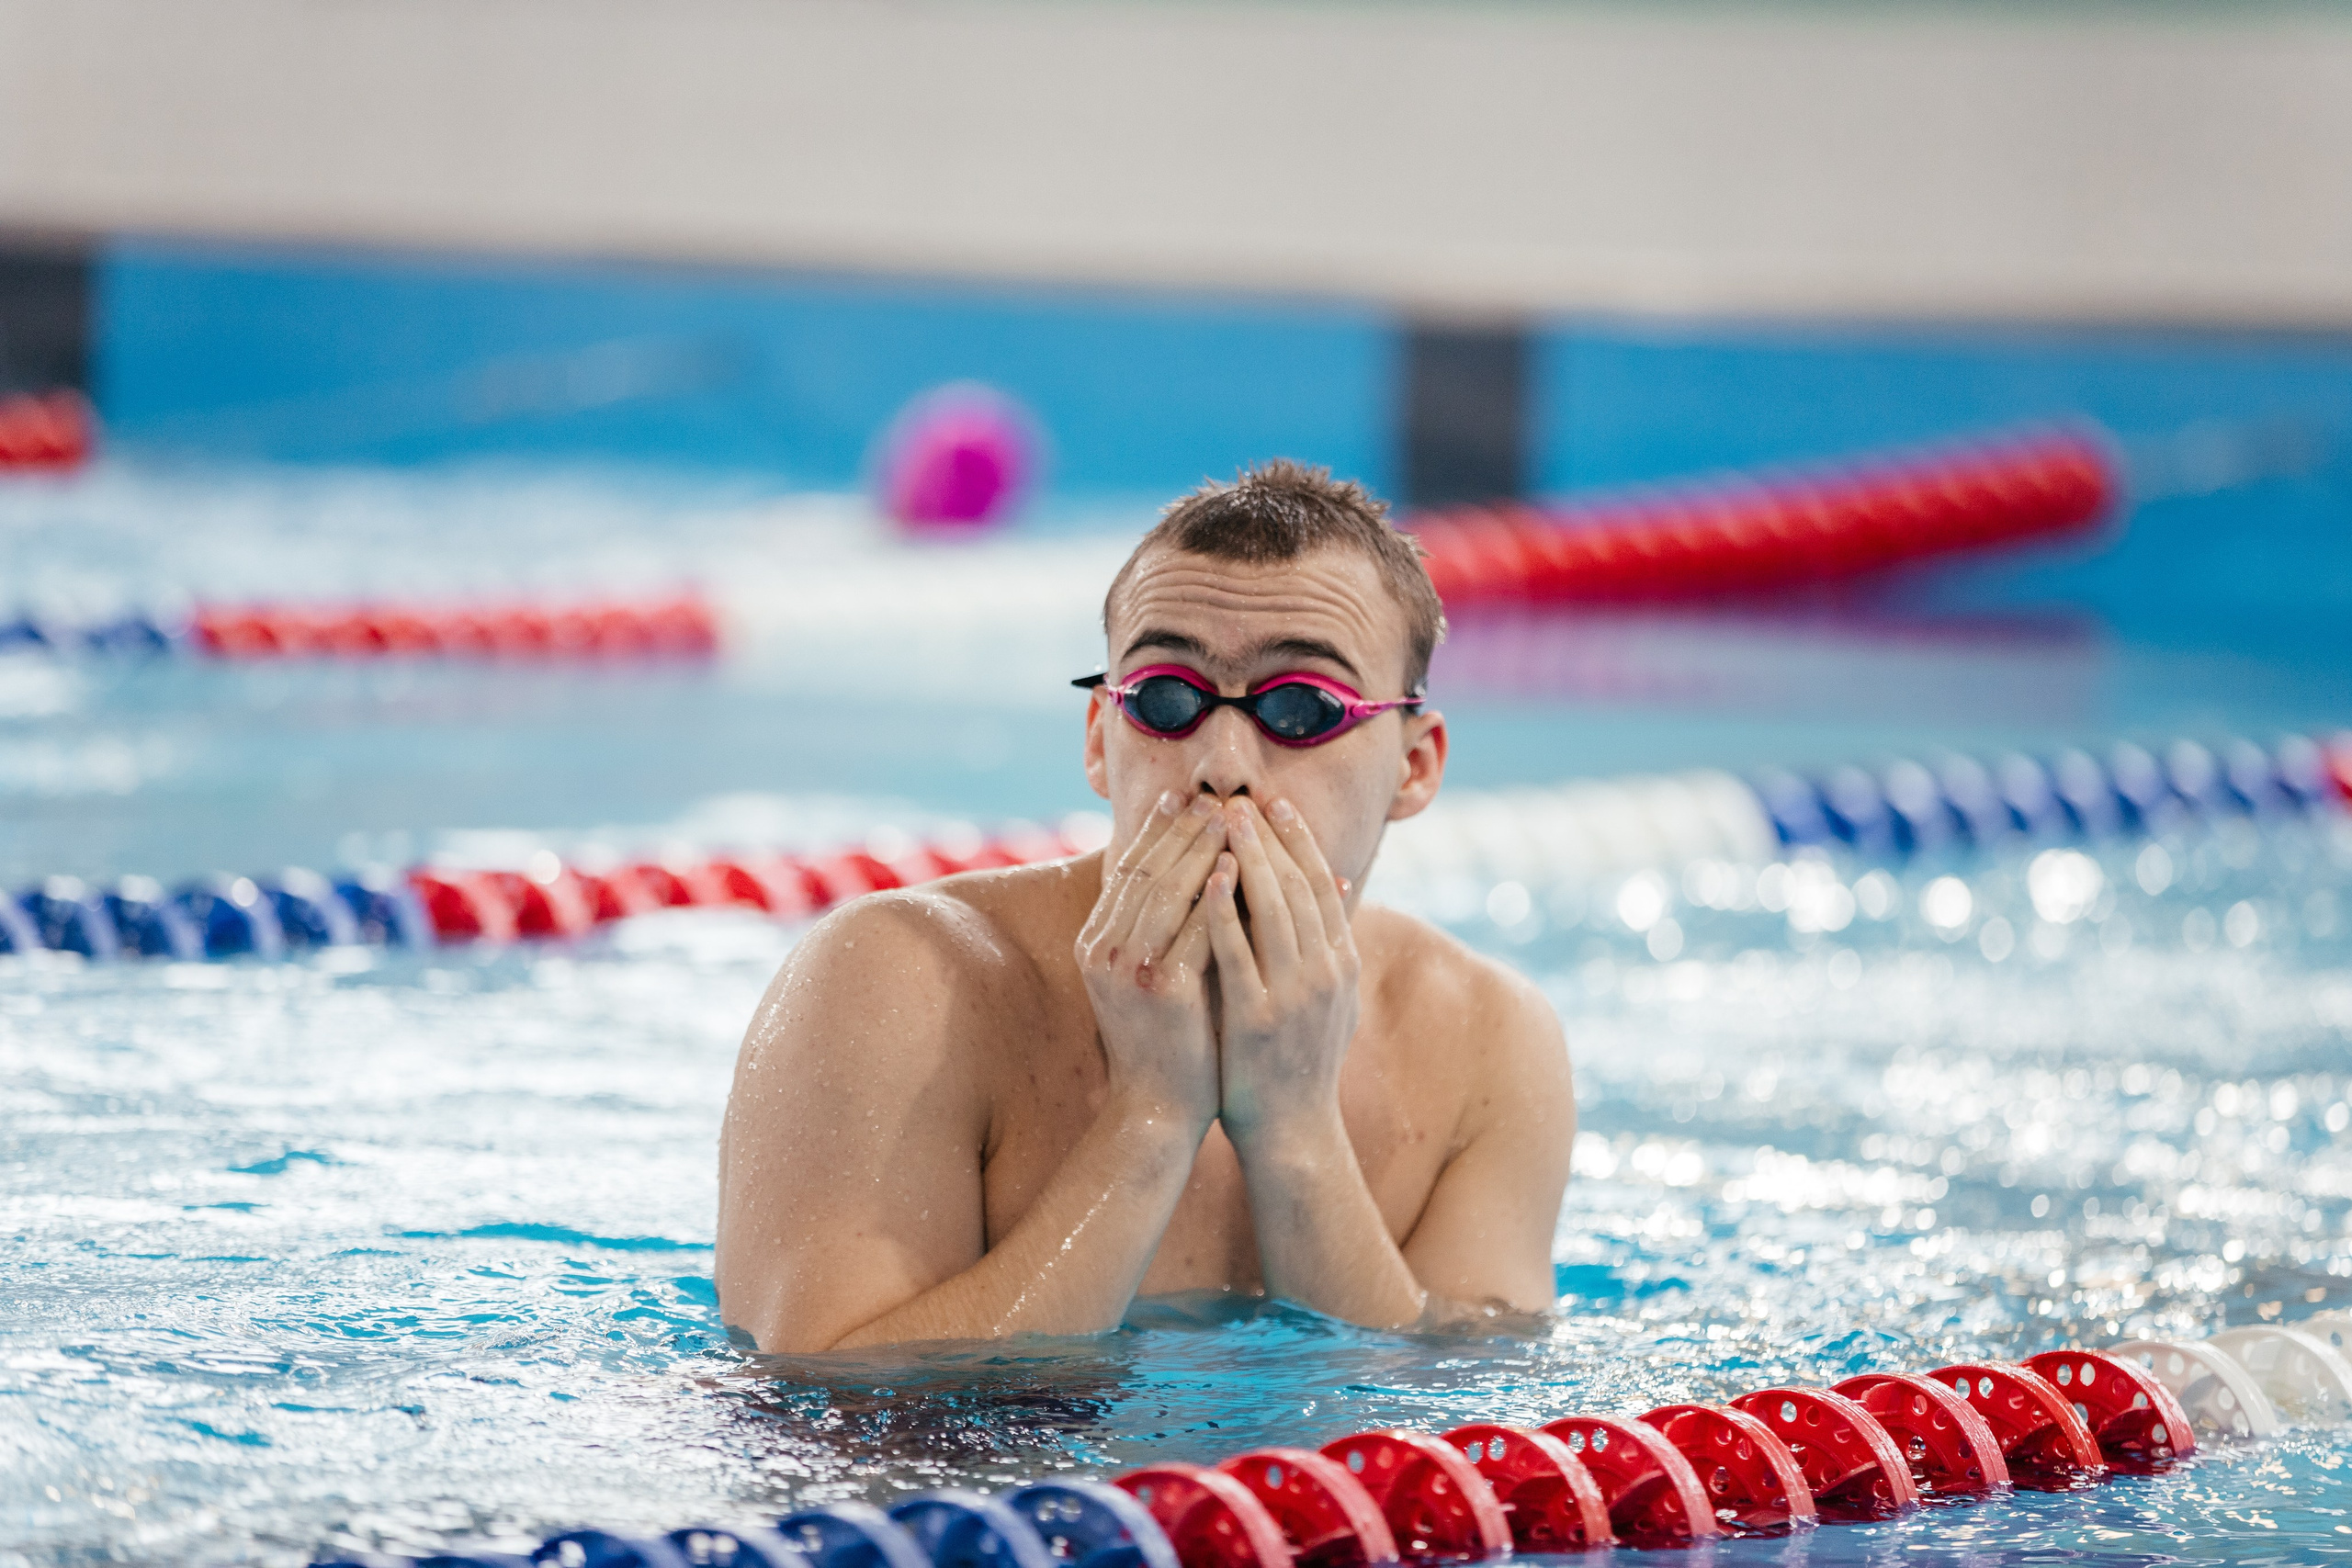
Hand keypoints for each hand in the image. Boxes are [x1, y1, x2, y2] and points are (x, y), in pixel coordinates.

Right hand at [1074, 790, 1226, 1131]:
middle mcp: (1101, 950)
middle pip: (1145, 870)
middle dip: (1182, 829)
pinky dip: (1216, 896)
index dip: (1157, 829)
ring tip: (1231, 819)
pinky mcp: (1161, 990)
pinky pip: (1193, 929)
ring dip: (1200, 849)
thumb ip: (1158, 926)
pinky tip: (1239, 869)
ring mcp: (1127, 969)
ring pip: (1167, 890)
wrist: (1157, 1110)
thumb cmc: (1164, 1040)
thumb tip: (1192, 869)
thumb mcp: (1146, 975)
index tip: (1185, 797)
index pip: (1126, 869)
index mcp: (1094, 942)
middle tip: (1215, 797)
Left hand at [1205, 797, 1360, 1148]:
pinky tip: (1210, 878)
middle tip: (1243, 796)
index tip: (1275, 803)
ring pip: (1272, 909)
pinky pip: (1239, 953)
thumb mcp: (1330, 999)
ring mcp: (1293, 995)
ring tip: (1225, 819)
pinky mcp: (1258, 1018)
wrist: (1293, 1132)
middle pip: (1297, 886)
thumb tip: (1336, 882)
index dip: (1298, 840)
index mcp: (1340, 964)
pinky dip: (1226, 911)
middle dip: (1269, 837)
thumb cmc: (1300, 1064)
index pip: (1320, 885)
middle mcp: (1324, 973)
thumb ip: (1330, 942)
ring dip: (1248, 858)